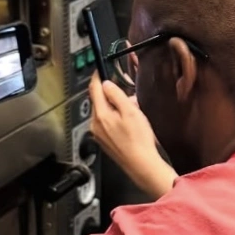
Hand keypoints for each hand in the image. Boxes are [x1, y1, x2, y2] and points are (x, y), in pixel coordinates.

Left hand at [88, 76, 176, 198]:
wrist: (140, 164)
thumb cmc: (138, 141)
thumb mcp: (130, 111)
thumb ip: (116, 95)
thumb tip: (106, 84)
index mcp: (100, 115)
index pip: (93, 89)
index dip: (97, 77)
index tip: (100, 70)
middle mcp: (95, 125)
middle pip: (99, 101)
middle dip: (112, 95)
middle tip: (128, 95)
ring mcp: (99, 134)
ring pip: (104, 112)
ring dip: (116, 107)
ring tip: (133, 112)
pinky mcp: (104, 141)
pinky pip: (107, 123)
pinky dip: (116, 118)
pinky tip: (130, 124)